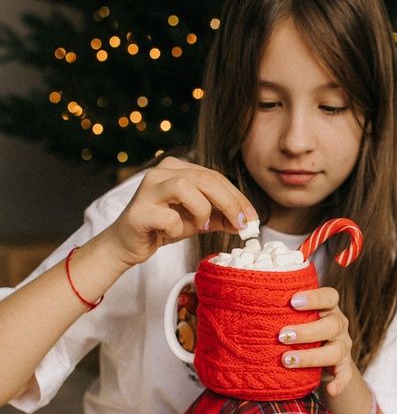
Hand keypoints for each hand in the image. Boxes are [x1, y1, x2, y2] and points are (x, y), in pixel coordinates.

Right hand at [104, 157, 256, 267]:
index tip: (253, 218)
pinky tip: (172, 233)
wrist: (127, 244)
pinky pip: (167, 216)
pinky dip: (177, 228)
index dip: (238, 197)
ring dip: (202, 210)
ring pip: (185, 187)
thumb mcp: (198, 220)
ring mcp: (147, 189)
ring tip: (201, 226)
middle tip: (241, 224)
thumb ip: (220, 217)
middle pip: (205, 179)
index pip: (215, 177)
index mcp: (177, 168)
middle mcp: (161, 172)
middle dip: (229, 203)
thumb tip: (248, 221)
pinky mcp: (138, 211)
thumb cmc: (162, 227)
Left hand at [279, 286, 353, 395]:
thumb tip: (233, 300)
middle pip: (333, 324)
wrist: (322, 358)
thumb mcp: (294, 317)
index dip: (314, 298)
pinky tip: (330, 389)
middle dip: (307, 331)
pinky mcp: (343, 366)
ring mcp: (342, 346)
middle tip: (282, 336)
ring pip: (335, 351)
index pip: (330, 297)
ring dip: (311, 356)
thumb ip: (278, 310)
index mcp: (328, 309)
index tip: (292, 302)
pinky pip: (346, 375)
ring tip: (286, 360)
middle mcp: (338, 326)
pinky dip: (340, 382)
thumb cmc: (299, 330)